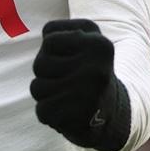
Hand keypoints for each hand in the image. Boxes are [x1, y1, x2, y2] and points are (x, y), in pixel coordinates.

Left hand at [30, 19, 129, 150]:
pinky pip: (42, 111)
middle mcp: (96, 68)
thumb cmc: (88, 69)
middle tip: (71, 80)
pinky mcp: (78, 119)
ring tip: (69, 95)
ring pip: (37, 88)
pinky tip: (68, 112)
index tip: (72, 58)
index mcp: (99, 43)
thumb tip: (44, 39)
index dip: (52, 50)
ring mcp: (87, 95)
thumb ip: (58, 31)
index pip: (49, 38)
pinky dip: (50, 113)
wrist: (112, 114)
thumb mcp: (84, 38)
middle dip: (46, 73)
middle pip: (39, 64)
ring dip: (47, 94)